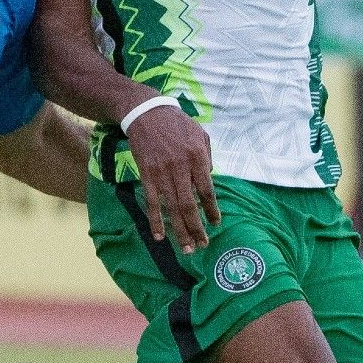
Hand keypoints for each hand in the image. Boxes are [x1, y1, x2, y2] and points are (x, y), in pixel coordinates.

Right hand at [125, 105, 220, 252]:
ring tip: (186, 248)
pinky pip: (151, 202)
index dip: (211, 210)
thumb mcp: (201, 134)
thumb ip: (208, 157)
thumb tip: (209, 179)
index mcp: (197, 157)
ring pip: (171, 208)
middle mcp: (180, 168)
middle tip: (201, 245)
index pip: (207, 190)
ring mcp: (161, 173)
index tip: (215, 224)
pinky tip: (160, 236)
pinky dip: (155, 220)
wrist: (146, 114)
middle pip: (189, 205)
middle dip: (196, 228)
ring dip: (179, 231)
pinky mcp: (146, 175)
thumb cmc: (177, 123)